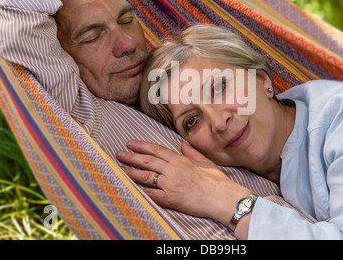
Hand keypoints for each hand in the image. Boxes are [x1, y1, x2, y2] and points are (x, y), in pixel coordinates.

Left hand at [117, 140, 251, 226]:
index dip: (141, 146)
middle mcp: (173, 170)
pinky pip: (151, 194)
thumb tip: (183, 144)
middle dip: (131, 157)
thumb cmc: (217, 181)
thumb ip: (192, 152)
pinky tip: (130, 187)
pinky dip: (140, 190)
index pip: (156, 150)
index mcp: (181, 160)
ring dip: (131, 172)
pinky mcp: (171, 199)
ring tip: (120, 169)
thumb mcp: (205, 162)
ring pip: (146, 176)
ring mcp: (171, 184)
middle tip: (119, 154)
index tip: (131, 144)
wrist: (223, 198)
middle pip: (147, 161)